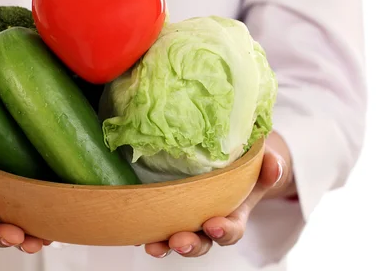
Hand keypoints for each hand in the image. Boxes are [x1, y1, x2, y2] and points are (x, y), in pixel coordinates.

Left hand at [144, 132, 295, 257]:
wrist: (230, 160)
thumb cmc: (247, 164)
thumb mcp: (263, 163)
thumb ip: (271, 165)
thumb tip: (272, 166)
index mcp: (233, 215)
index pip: (231, 230)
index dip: (223, 232)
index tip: (213, 226)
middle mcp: (208, 222)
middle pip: (200, 242)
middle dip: (189, 244)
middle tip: (178, 241)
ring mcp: (187, 218)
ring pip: (176, 238)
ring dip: (163, 244)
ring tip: (151, 246)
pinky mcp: (168, 210)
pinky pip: (156, 224)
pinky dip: (145, 228)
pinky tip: (134, 228)